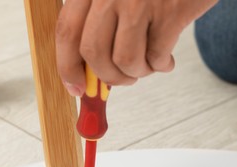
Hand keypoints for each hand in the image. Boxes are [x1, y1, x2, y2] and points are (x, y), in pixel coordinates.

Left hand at [56, 0, 217, 95]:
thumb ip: (97, 24)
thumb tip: (88, 73)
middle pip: (93, 52)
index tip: (75, 88)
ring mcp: (139, 0)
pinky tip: (166, 60)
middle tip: (122, 79)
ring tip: (148, 65)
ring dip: (137, 72)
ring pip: (125, 60)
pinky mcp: (170, 11)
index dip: (68, 67)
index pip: (67, 32)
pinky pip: (156, 57)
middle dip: (108, 76)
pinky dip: (161, 66)